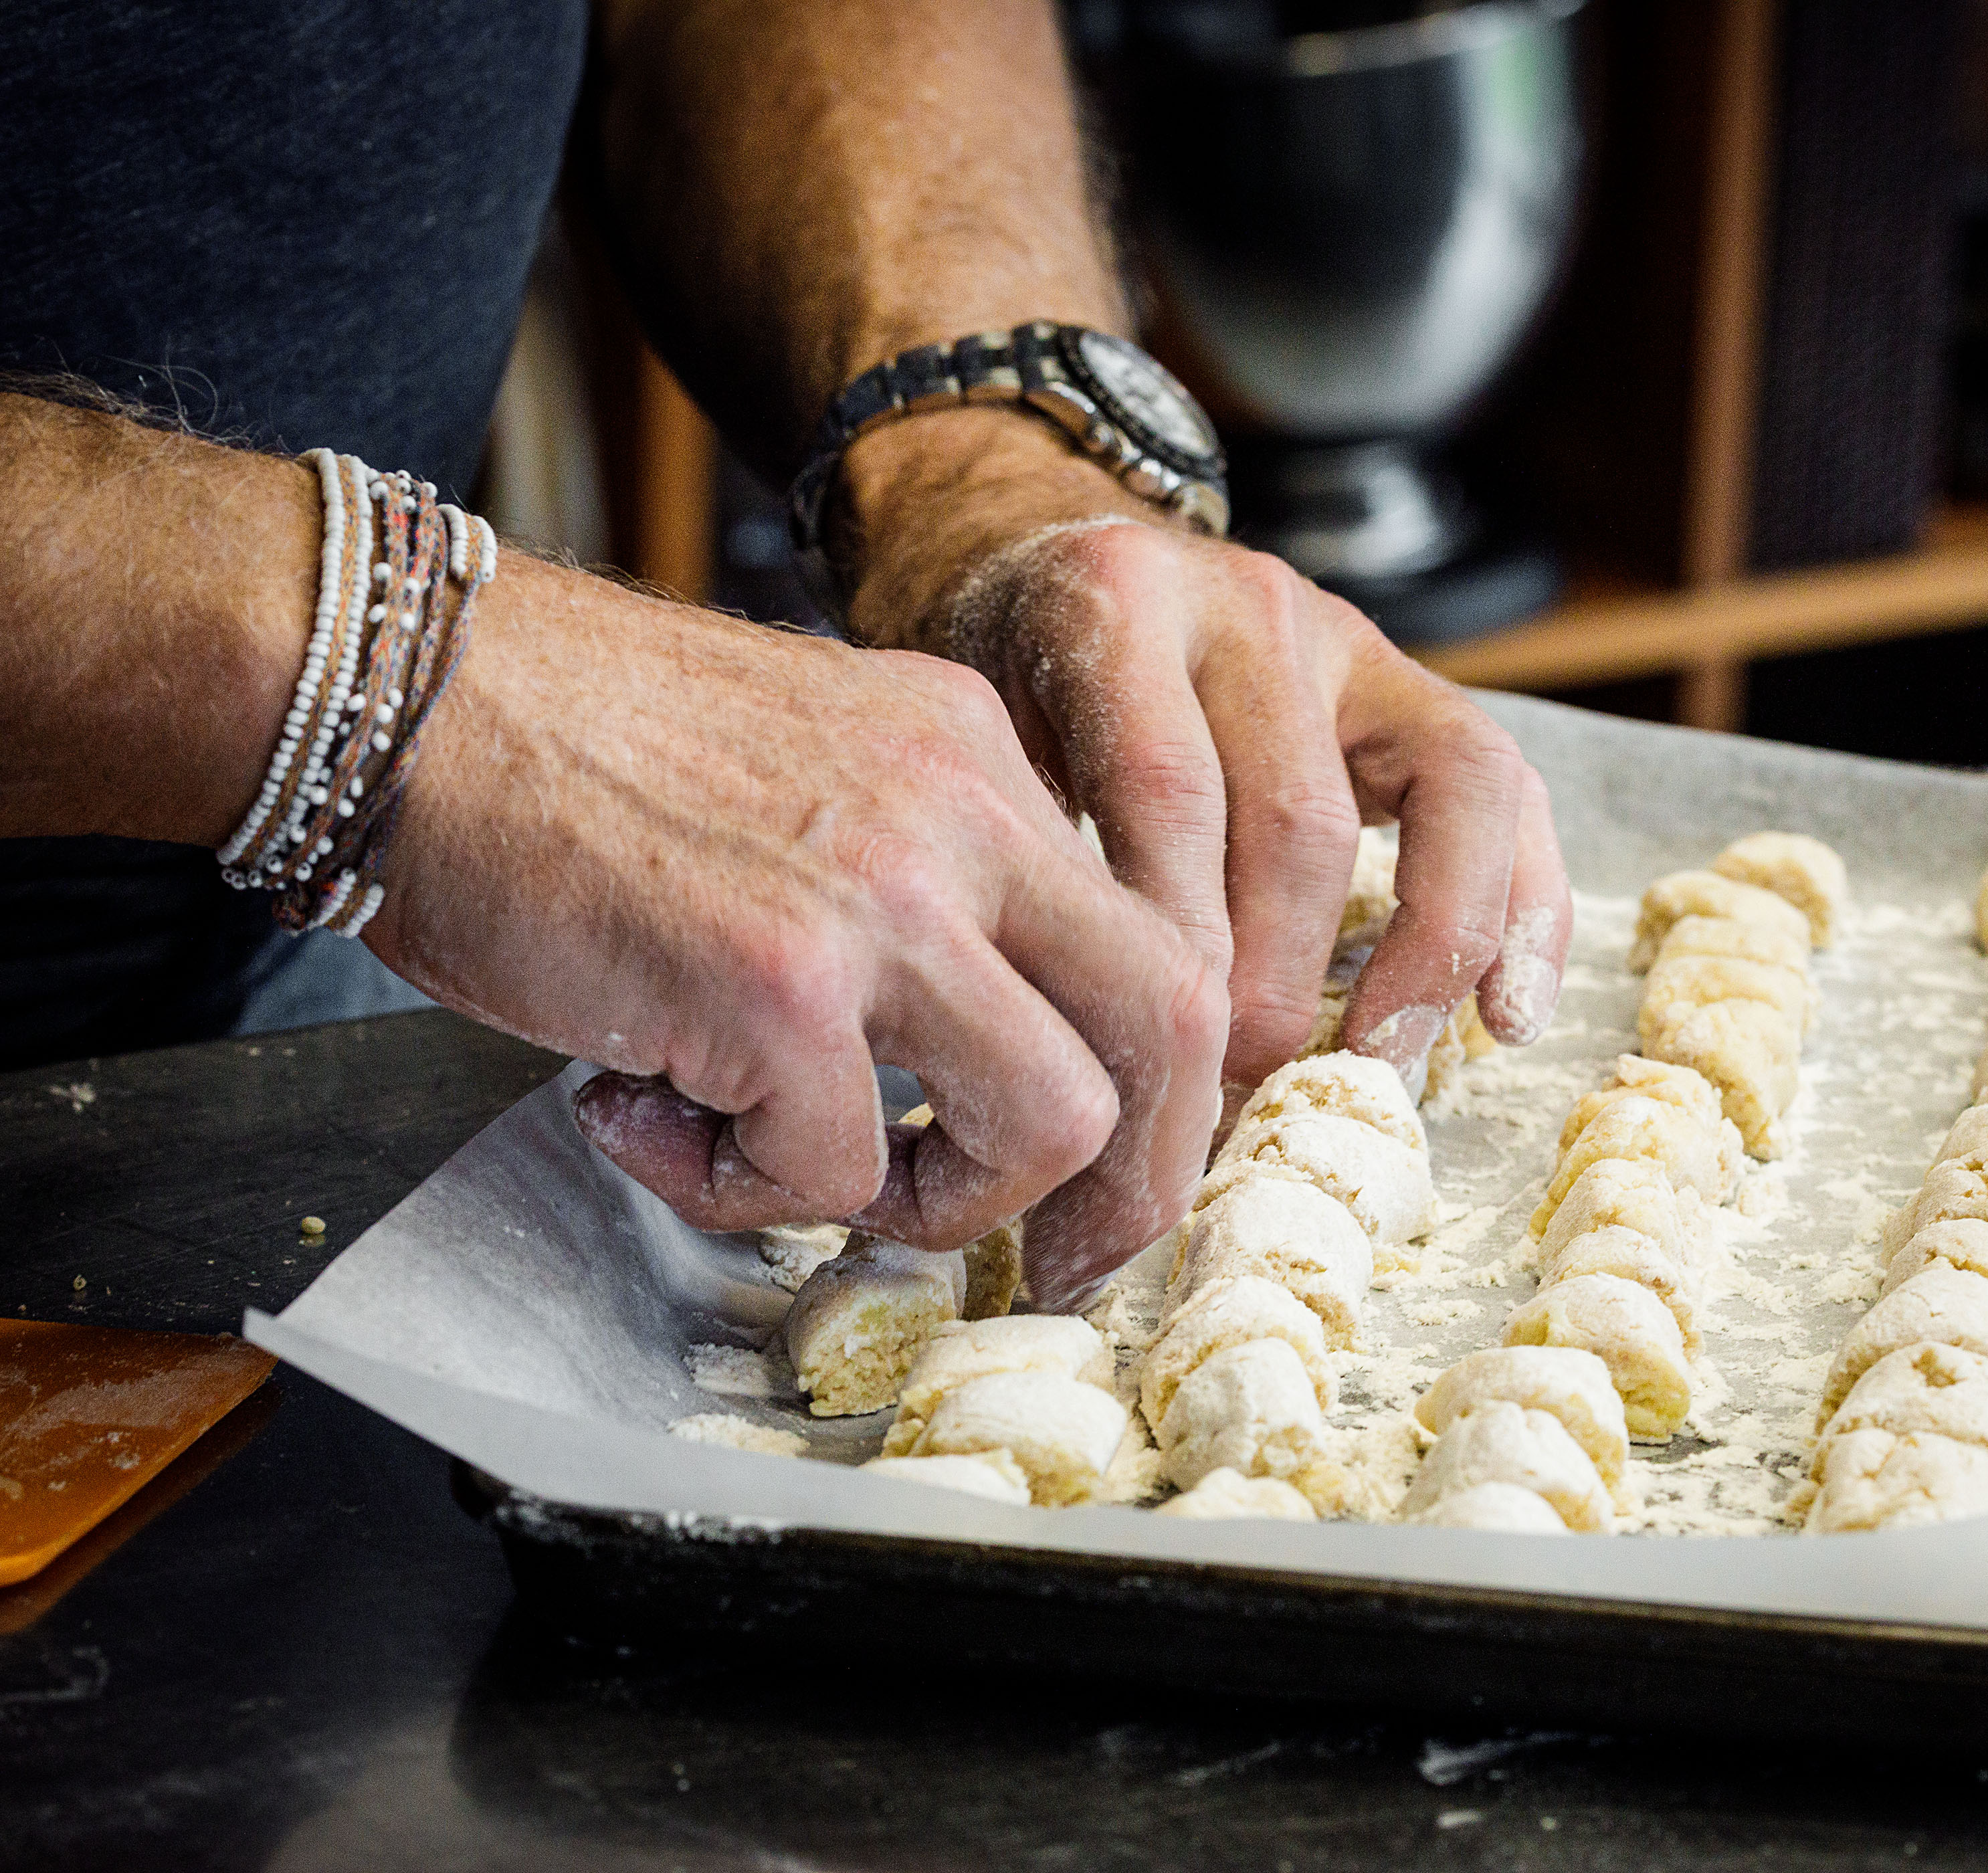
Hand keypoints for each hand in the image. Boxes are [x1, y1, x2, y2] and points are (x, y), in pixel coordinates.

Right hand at [367, 553, 1225, 1307]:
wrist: (409, 691)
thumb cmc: (575, 753)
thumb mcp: (814, 770)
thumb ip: (917, 881)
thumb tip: (974, 1057)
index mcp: (979, 759)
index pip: (1155, 932)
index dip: (1159, 1084)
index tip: (1102, 1177)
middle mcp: (963, 811)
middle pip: (1173, 1021)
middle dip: (1136, 1179)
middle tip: (1056, 1261)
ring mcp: (883, 894)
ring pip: (1051, 1119)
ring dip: (935, 1202)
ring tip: (793, 1169)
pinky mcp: (775, 980)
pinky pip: (832, 1170)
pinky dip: (738, 1187)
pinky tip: (641, 1111)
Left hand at [841, 411, 1572, 1093]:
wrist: (1051, 564)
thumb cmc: (1006, 693)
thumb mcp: (977, 742)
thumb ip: (1036, 856)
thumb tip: (1097, 1061)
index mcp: (1118, 607)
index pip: (1168, 793)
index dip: (1182, 946)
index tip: (1166, 1066)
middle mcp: (1248, 604)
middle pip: (1299, 813)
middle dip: (1284, 979)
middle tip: (1245, 1092)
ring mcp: (1348, 638)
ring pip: (1443, 792)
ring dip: (1424, 951)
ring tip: (1383, 1060)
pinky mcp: (1415, 685)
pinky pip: (1509, 791)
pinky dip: (1525, 909)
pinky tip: (1506, 1017)